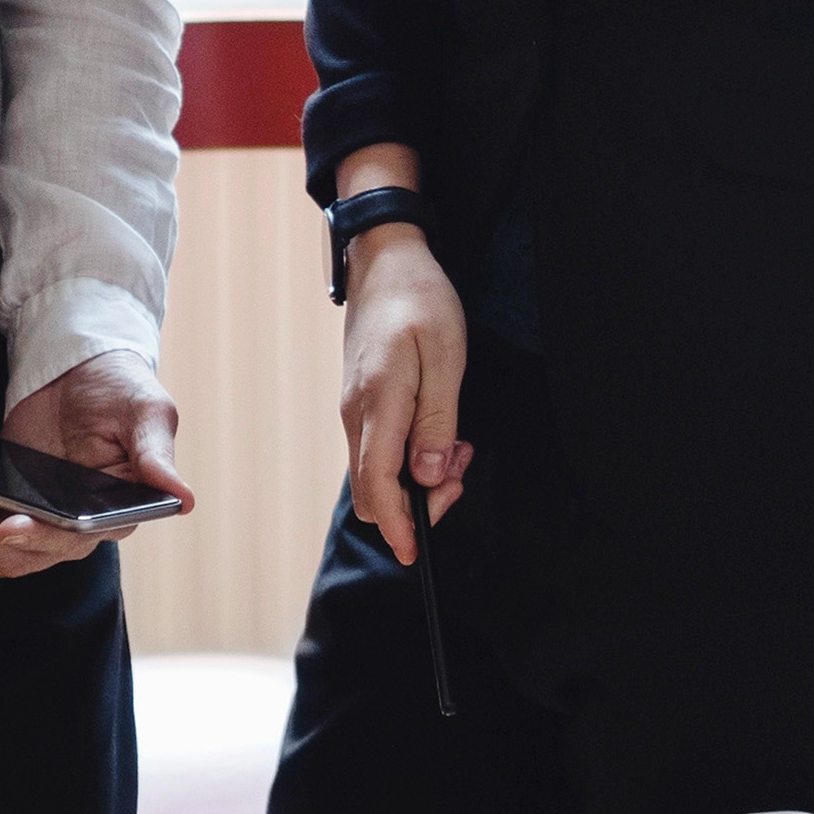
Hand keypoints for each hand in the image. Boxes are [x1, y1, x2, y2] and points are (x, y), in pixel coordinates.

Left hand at [0, 352, 189, 576]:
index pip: (72, 541)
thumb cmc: (121, 385)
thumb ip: (155, 456)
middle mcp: (72, 525)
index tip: (8, 525)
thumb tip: (183, 499)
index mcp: (113, 512)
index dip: (39, 539)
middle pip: (20, 554)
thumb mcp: (146, 411)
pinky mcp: (3, 498)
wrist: (80, 363)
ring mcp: (34, 515)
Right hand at [334, 219, 471, 564]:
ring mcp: (353, 408)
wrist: (385, 260)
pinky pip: (378, 448)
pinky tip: (439, 436)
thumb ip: (437, 421)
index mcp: (378, 402)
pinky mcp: (360, 402)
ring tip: (459, 448)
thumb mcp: (446, 356)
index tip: (417, 553)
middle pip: (372, 490)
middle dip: (416, 504)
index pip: (377, 484)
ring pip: (376, 471)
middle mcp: (355, 413)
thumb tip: (428, 477)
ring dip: (417, 478)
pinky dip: (408, 457)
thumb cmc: (421, 300)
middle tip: (460, 475)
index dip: (397, 525)